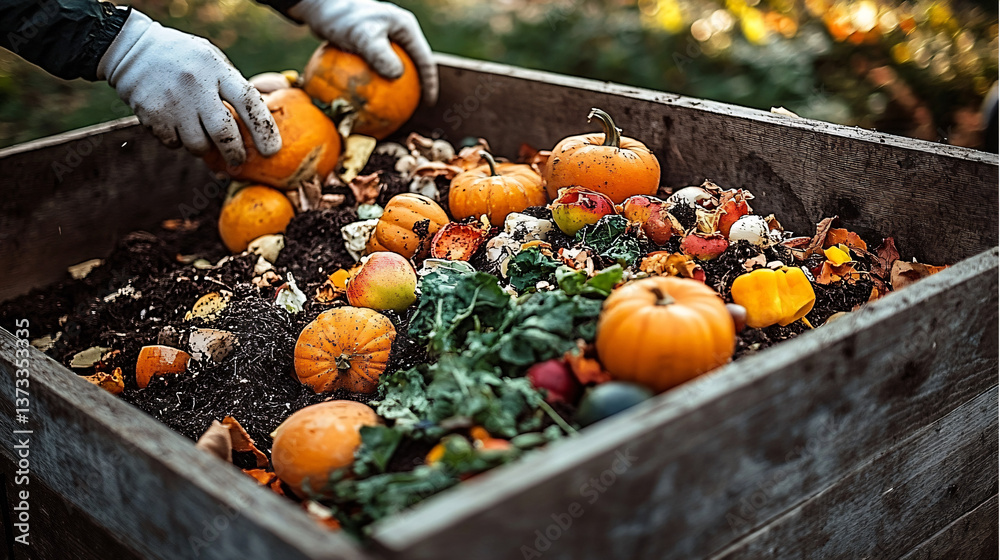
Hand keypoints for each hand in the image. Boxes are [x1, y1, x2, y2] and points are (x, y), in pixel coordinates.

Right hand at [97, 11, 279, 165]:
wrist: (132, 49)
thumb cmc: (184, 58)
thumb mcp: (213, 60)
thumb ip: (233, 86)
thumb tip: (258, 124)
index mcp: (216, 70)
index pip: (248, 103)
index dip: (264, 130)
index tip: (273, 151)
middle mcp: (195, 87)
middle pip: (224, 133)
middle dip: (236, 153)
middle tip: (239, 161)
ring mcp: (172, 103)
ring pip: (198, 145)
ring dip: (205, 148)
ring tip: (202, 136)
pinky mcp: (152, 115)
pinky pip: (174, 144)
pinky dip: (180, 142)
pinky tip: (178, 126)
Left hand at [288, 0, 437, 103]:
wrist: (319, 6)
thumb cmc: (342, 17)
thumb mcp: (362, 35)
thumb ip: (379, 54)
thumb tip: (397, 76)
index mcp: (404, 28)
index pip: (424, 58)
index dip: (430, 82)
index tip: (428, 103)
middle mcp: (396, 34)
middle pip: (411, 65)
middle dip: (414, 88)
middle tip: (411, 110)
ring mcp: (382, 40)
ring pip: (391, 68)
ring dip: (392, 89)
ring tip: (391, 110)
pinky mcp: (366, 46)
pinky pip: (373, 69)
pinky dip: (372, 85)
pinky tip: (365, 102)